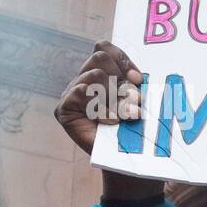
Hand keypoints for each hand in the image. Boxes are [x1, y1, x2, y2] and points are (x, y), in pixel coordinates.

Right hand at [54, 41, 143, 155]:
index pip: (104, 48)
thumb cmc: (139, 128)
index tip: (138, 80)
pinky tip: (111, 122)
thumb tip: (136, 78)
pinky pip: (81, 92)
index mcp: (103, 73)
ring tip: (125, 116)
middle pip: (100, 58)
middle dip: (121, 80)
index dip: (123, 61)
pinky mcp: (64, 109)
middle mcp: (84, 79)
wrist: (129, 158)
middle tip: (134, 102)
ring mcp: (72, 93)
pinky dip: (101, 108)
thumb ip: (136, 83)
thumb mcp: (142, 100)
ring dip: (116, 97)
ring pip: (94, 75)